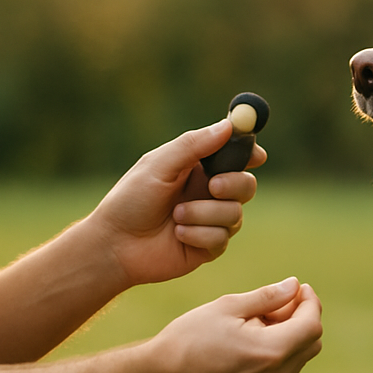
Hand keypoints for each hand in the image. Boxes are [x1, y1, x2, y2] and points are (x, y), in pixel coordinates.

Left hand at [89, 121, 267, 287]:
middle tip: (213, 186)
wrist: (116, 245)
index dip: (250, 153)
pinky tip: (177, 235)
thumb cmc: (131, 200)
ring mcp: (212, 221)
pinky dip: (198, 234)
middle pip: (247, 185)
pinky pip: (222, 238)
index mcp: (198, 168)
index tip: (257, 154)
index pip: (235, 156)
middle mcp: (210, 193)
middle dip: (234, 184)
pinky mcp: (210, 247)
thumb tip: (228, 125)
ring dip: (203, 214)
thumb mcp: (159, 165)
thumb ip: (193, 145)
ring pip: (235, 214)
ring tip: (175, 217)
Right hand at [141, 278, 322, 372]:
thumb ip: (267, 296)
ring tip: (256, 323)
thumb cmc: (188, 339)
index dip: (310, 302)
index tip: (300, 288)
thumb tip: (294, 285)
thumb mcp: (227, 307)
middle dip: (301, 318)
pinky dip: (276, 357)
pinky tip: (249, 345)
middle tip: (278, 302)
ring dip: (289, 338)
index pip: (312, 324)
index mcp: (271, 352)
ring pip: (296, 361)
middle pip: (311, 343)